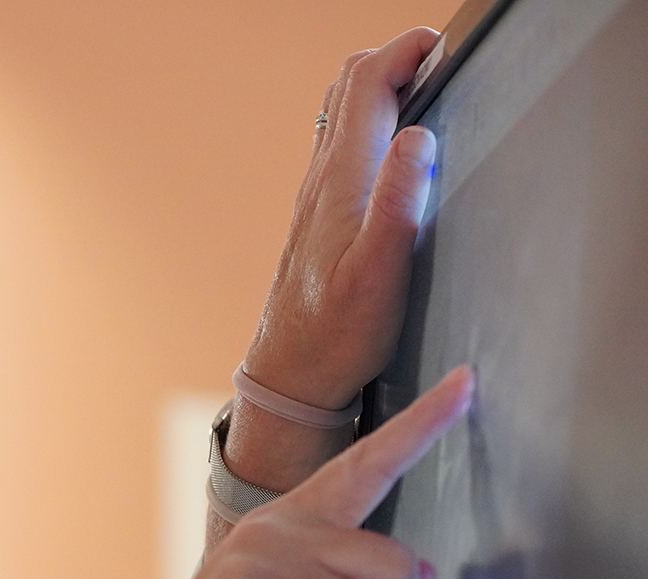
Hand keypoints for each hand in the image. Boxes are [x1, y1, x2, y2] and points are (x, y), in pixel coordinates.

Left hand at [225, 28, 442, 497]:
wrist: (291, 376)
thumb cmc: (338, 334)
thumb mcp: (379, 273)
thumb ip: (398, 203)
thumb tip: (418, 136)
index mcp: (341, 183)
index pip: (365, 86)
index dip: (404, 51)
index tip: (442, 46)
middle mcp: (321, 181)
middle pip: (348, 90)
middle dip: (393, 59)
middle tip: (438, 58)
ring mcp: (317, 198)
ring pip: (340, 116)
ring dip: (380, 86)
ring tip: (424, 84)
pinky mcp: (320, 219)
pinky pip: (341, 147)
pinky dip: (370, 121)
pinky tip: (394, 142)